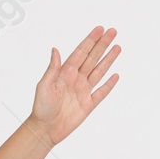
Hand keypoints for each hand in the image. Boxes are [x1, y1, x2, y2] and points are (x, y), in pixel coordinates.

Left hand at [28, 25, 120, 146]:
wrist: (45, 129)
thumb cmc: (41, 107)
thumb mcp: (44, 85)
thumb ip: (52, 68)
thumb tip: (55, 50)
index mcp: (65, 73)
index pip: (81, 52)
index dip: (91, 40)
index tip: (100, 30)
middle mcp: (76, 79)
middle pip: (92, 58)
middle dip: (102, 44)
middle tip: (113, 32)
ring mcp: (83, 91)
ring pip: (99, 71)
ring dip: (108, 59)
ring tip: (117, 47)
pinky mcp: (88, 104)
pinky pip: (101, 92)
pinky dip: (109, 84)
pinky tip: (115, 75)